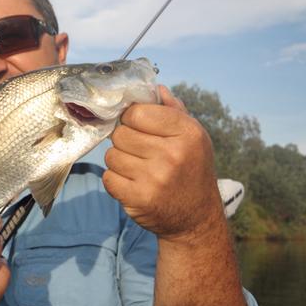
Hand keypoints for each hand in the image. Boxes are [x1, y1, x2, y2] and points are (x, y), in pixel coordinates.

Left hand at [103, 85, 222, 240]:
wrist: (196, 219)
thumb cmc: (191, 170)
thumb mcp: (193, 136)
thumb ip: (173, 110)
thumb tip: (154, 86)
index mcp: (187, 133)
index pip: (137, 112)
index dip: (133, 119)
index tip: (139, 128)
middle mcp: (172, 154)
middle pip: (121, 133)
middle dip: (125, 141)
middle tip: (140, 152)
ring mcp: (155, 178)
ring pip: (111, 155)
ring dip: (119, 161)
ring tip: (138, 169)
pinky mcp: (139, 199)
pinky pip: (108, 178)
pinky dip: (116, 181)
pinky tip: (133, 184)